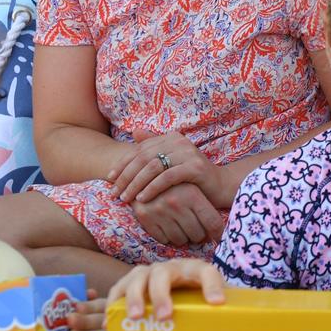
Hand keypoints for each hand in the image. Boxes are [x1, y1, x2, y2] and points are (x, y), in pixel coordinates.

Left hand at [68, 289, 108, 330]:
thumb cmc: (90, 329)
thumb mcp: (90, 315)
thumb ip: (88, 305)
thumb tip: (89, 293)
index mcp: (109, 310)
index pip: (101, 305)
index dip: (89, 306)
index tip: (78, 307)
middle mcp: (114, 324)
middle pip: (101, 321)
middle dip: (85, 321)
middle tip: (71, 320)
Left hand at [109, 130, 223, 205]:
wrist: (221, 187)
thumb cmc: (192, 178)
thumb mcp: (171, 162)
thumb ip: (154, 147)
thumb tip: (134, 131)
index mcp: (170, 137)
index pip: (140, 149)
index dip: (123, 163)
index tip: (109, 178)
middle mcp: (178, 141)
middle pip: (144, 158)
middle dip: (126, 176)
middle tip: (114, 192)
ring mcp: (187, 153)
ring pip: (153, 167)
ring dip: (135, 184)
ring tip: (125, 199)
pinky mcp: (195, 167)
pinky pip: (167, 178)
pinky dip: (152, 188)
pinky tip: (143, 199)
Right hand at [109, 258, 225, 320]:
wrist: (176, 289)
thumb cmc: (195, 299)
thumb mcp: (210, 301)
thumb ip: (226, 308)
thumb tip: (247, 324)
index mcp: (195, 271)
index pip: (206, 271)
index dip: (212, 284)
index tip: (217, 303)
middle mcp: (170, 268)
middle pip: (165, 273)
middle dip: (162, 294)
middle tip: (164, 316)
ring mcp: (148, 273)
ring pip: (139, 277)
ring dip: (135, 296)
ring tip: (134, 317)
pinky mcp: (129, 282)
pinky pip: (118, 289)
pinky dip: (114, 303)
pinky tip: (110, 321)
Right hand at [131, 182, 225, 246]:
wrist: (144, 173)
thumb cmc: (176, 184)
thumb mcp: (192, 188)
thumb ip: (206, 207)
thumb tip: (219, 235)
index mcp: (192, 194)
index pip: (213, 223)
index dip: (218, 233)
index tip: (218, 238)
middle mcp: (176, 202)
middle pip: (198, 234)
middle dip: (199, 235)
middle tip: (196, 229)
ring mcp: (159, 211)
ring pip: (180, 240)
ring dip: (183, 237)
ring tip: (182, 226)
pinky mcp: (145, 217)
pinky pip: (164, 239)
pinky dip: (168, 236)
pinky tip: (168, 226)